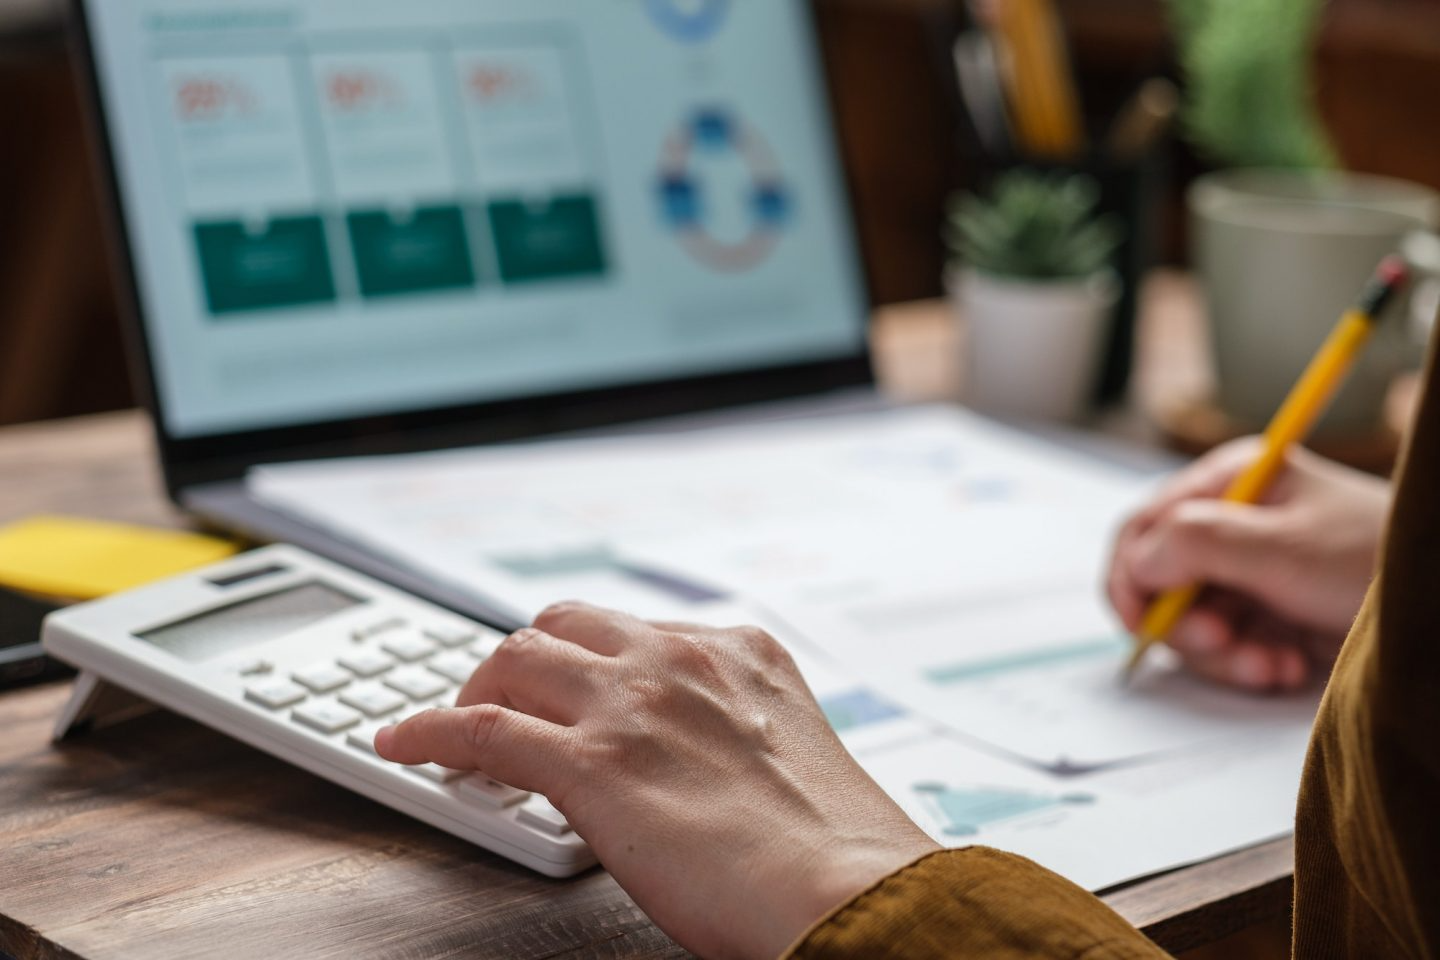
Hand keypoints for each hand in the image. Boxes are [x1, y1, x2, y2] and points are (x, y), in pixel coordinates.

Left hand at [375, 604, 938, 959]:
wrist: (845, 890)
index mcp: (739, 651)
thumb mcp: (790, 750)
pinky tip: (405, 742)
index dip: (587, 659)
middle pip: (565, 625)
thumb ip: (734, 727)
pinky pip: (478, 727)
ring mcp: (630, 702)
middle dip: (529, 662)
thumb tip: (690, 752)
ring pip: (516, 658)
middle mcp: (679, 658)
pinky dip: (429, 729)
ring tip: (458, 725)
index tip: (569, 682)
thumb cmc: (831, 847)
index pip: (633, 628)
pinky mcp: (587, 761)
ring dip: (479, 689)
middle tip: (508, 699)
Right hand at [1108, 438, 1389, 691]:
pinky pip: (1225, 649)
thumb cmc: (1373, 560)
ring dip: (1222, 654)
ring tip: (1269, 665)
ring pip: (1189, 623)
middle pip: (1159, 582)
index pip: (1144, 526)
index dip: (1131, 576)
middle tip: (1220, 643)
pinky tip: (1286, 667)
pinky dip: (1248, 666)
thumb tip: (1135, 563)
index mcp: (1230, 482)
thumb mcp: (1279, 547)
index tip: (1139, 622)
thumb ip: (1193, 545)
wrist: (1435, 610)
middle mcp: (1231, 525)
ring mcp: (1248, 573)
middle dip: (1185, 624)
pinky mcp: (1266, 616)